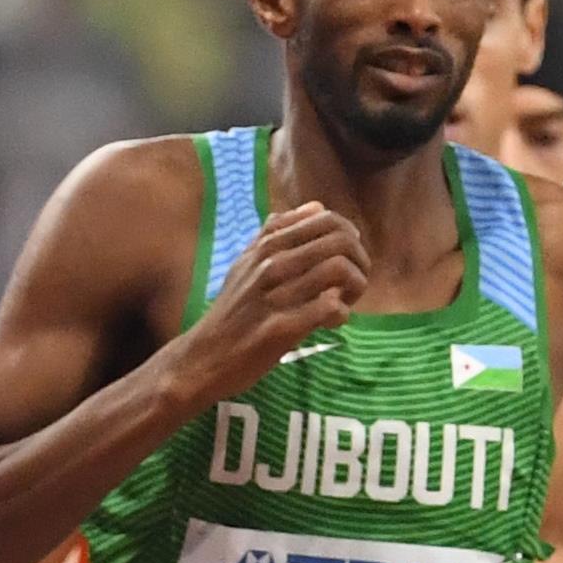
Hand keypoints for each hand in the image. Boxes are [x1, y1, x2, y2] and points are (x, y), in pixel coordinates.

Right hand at [170, 204, 370, 405]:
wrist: (203, 356)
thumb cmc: (232, 310)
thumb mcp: (247, 263)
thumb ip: (278, 234)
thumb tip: (315, 206)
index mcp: (267, 245)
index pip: (327, 218)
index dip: (349, 238)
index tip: (344, 260)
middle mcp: (270, 262)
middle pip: (341, 240)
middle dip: (360, 262)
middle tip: (351, 286)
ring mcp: (275, 294)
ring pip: (340, 269)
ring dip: (354, 288)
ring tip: (342, 304)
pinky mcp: (282, 327)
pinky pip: (331, 307)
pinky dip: (341, 315)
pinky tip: (330, 323)